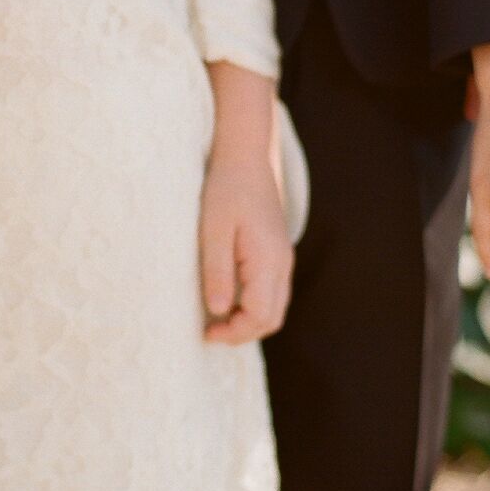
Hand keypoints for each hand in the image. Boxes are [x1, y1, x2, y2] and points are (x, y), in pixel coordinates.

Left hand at [199, 146, 292, 344]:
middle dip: (243, 333)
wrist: (246, 157)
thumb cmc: (224, 190)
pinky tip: (228, 300)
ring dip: (249, 321)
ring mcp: (283, 259)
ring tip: (216, 320)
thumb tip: (217, 311)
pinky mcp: (277, 253)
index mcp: (268, 260)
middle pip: (272, 318)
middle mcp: (282, 264)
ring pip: (275, 308)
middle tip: (210, 333)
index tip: (206, 333)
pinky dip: (254, 306)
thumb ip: (217, 271)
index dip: (235, 332)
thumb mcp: (212, 230)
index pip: (260, 316)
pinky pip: (272, 292)